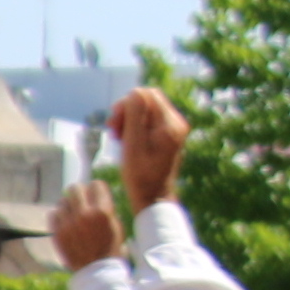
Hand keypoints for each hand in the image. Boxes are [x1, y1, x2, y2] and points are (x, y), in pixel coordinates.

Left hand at [49, 178, 119, 270]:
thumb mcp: (115, 224)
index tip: (94, 194)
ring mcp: (69, 224)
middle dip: (79, 193)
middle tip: (81, 200)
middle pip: (75, 188)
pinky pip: (53, 214)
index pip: (95, 184)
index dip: (95, 189)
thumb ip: (105, 206)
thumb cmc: (110, 246)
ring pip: (62, 201)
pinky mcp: (58, 233)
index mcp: (103, 211)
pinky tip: (65, 222)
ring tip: (74, 214)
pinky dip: (59, 216)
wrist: (96, 270)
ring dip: (68, 205)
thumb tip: (92, 192)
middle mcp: (85, 215)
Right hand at [106, 86, 187, 212]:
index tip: (114, 122)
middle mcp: (176, 123)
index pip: (147, 95)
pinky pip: (149, 121)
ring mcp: (173, 129)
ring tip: (119, 137)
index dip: (127, 104)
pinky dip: (135, 127)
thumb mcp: (133, 145)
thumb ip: (135, 116)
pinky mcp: (168, 135)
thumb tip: (135, 92)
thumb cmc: (140, 176)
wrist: (153, 198)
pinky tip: (127, 140)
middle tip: (113, 130)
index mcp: (170, 124)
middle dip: (127, 111)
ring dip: (129, 120)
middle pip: (147, 101)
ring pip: (147, 110)